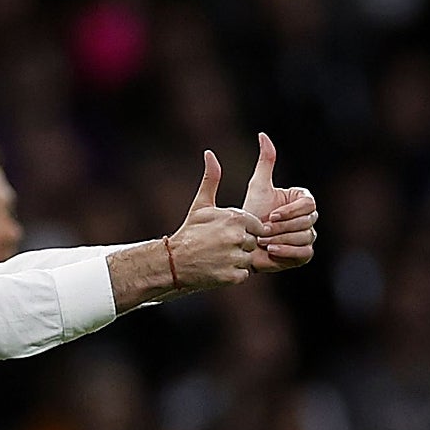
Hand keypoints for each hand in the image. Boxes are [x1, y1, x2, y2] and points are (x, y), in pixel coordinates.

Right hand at [166, 150, 268, 291]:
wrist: (173, 262)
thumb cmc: (189, 232)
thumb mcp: (201, 205)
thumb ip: (212, 179)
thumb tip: (210, 153)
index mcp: (235, 218)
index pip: (256, 225)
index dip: (242, 230)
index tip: (226, 234)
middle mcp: (238, 237)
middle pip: (252, 242)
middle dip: (240, 245)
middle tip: (219, 247)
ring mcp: (235, 257)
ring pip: (248, 259)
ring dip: (237, 260)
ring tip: (218, 258)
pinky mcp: (233, 276)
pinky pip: (243, 274)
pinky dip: (233, 274)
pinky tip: (218, 269)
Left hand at [242, 132, 317, 272]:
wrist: (242, 240)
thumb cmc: (251, 212)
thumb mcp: (258, 186)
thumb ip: (265, 162)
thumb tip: (263, 135)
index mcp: (303, 200)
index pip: (309, 204)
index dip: (290, 211)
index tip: (270, 215)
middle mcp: (310, 218)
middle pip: (307, 222)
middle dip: (282, 227)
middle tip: (263, 230)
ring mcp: (308, 237)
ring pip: (305, 237)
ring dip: (282, 239)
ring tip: (263, 240)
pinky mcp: (304, 255)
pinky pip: (305, 253)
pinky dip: (288, 252)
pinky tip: (271, 250)